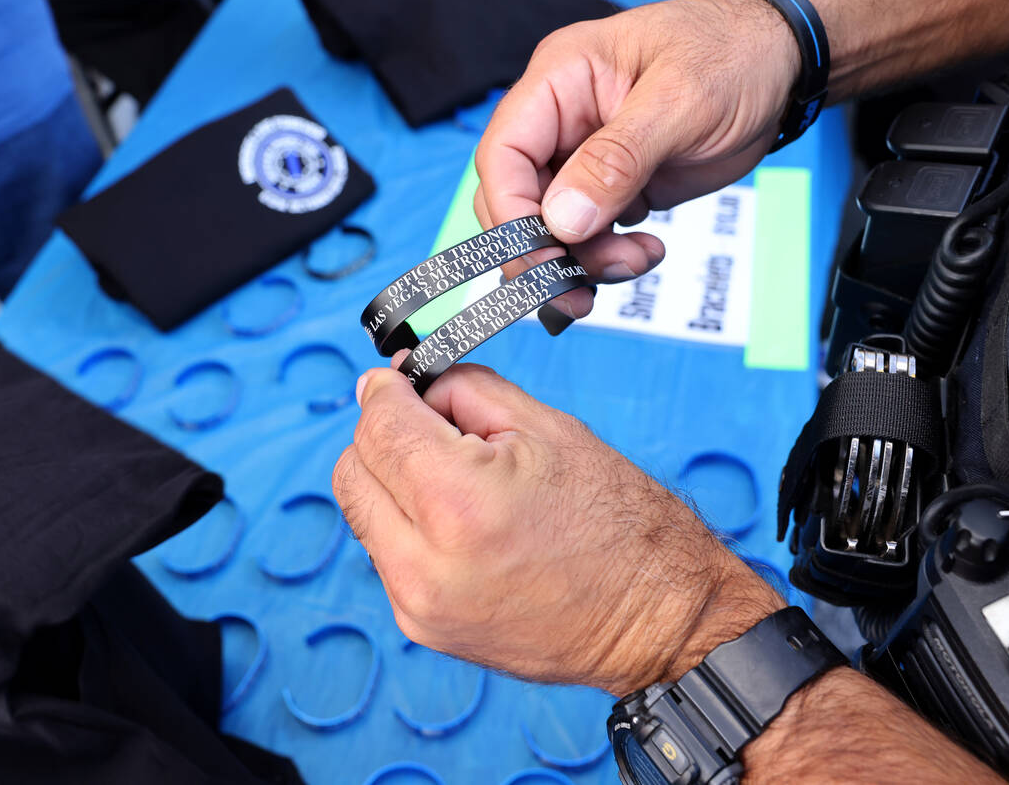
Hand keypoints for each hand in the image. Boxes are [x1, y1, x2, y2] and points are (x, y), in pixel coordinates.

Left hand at [332, 360, 783, 694]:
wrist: (655, 618)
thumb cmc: (620, 524)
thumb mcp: (547, 427)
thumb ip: (463, 390)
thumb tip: (408, 382)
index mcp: (457, 501)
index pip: (378, 424)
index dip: (386, 391)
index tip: (399, 380)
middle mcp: (425, 561)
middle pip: (353, 469)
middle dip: (384, 435)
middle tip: (435, 426)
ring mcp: (418, 602)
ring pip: (362, 512)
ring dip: (394, 482)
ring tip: (460, 480)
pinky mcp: (422, 626)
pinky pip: (387, 554)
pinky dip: (410, 526)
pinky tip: (465, 524)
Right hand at [474, 0, 800, 318]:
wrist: (779, 66)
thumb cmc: (733, 56)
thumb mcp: (681, 101)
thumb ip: (618, 160)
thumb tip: (563, 220)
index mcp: (559, 81)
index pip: (504, 156)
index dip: (512, 214)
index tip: (543, 259)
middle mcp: (561, 123)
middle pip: (517, 202)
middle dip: (546, 253)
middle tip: (580, 290)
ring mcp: (585, 159)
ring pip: (551, 230)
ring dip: (583, 262)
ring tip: (638, 260)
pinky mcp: (614, 188)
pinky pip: (588, 237)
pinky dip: (607, 259)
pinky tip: (647, 252)